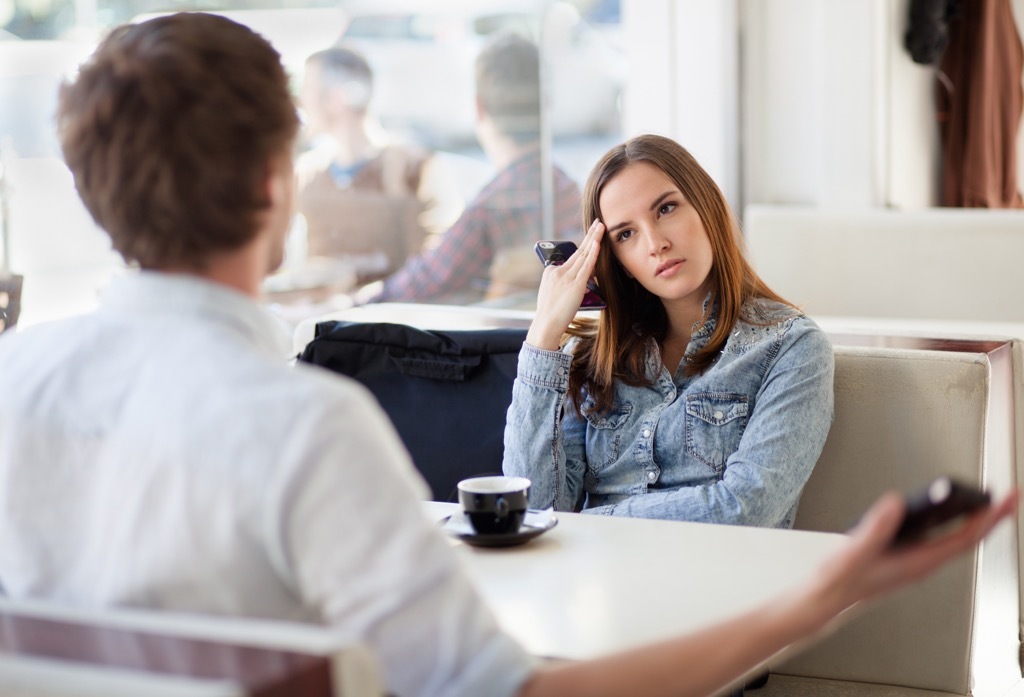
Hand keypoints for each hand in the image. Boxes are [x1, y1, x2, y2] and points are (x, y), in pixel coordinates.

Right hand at [526, 220, 605, 350]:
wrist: (546, 325)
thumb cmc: (551, 314)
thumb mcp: (554, 293)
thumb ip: (566, 283)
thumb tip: (582, 282)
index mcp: (551, 271)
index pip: (572, 259)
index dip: (585, 250)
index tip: (593, 238)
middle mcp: (558, 271)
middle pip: (578, 251)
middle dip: (590, 235)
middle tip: (598, 222)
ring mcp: (566, 277)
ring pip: (584, 255)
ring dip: (594, 239)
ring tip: (602, 227)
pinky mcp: (575, 285)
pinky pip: (586, 266)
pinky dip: (593, 254)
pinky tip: (597, 243)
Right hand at [814, 488, 1018, 614]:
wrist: (825, 601)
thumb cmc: (839, 583)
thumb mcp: (854, 553)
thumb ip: (876, 528)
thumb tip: (895, 504)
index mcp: (917, 563)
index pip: (964, 539)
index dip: (987, 518)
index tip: (1004, 500)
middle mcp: (921, 564)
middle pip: (966, 539)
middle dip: (989, 518)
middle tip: (1008, 497)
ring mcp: (914, 563)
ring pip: (954, 541)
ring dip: (973, 522)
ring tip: (985, 503)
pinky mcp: (904, 559)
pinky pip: (939, 541)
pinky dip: (951, 526)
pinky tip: (948, 517)